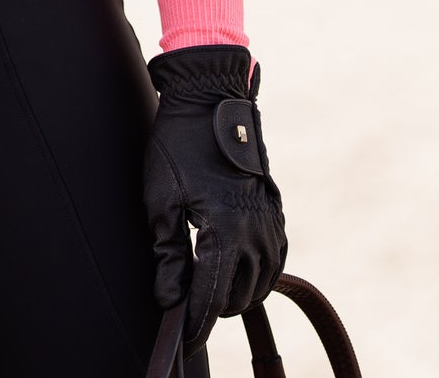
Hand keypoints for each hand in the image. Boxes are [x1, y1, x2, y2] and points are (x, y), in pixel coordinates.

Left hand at [144, 45, 286, 349]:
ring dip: (239, 293)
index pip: (211, 295)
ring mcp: (269, 218)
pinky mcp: (275, 207)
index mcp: (225, 229)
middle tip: (190, 309)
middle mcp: (255, 229)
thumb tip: (170, 300)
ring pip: (262, 280)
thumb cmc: (179, 145)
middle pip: (239, 295)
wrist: (209, 99)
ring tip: (213, 294)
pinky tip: (244, 272)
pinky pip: (276, 256)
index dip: (196, 322)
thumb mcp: (161, 199)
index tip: (184, 340)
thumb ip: (168, 255)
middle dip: (215, 308)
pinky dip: (261, 272)